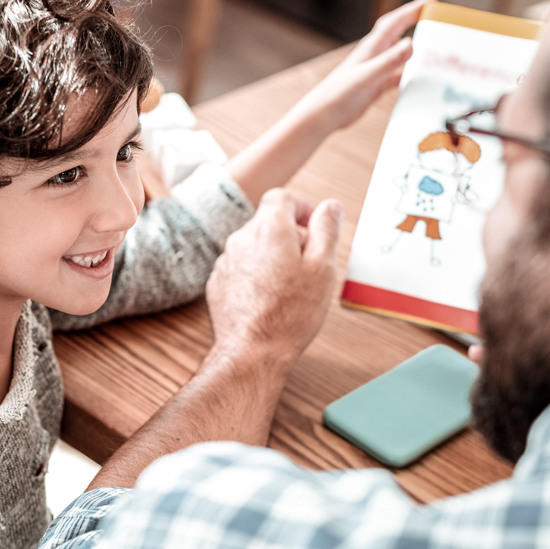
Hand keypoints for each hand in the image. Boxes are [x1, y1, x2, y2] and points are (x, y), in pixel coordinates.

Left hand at [205, 189, 343, 369]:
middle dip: (290, 236)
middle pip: (267, 222)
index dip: (302, 208)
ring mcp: (226, 261)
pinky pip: (241, 267)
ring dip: (272, 257)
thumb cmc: (290, 314)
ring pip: (254, 246)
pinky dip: (256, 275)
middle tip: (309, 264)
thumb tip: (331, 207)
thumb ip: (327, 230)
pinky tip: (270, 298)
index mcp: (269, 228)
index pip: (282, 197)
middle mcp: (242, 239)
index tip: (314, 227)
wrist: (253, 351)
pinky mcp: (218, 282)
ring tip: (290, 287)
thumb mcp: (323, 268)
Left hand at [299, 0, 436, 130]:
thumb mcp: (368, 76)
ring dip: (417, 52)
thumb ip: (389, 61)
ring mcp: (376, 71)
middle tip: (438, 21)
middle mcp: (375, 55)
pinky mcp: (376, 86)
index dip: (413, 9)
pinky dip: (410, 76)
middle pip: (400, 35)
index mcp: (372, 47)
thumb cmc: (339, 93)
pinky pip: (398, 77)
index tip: (431, 0)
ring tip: (436, 50)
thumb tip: (411, 43)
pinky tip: (421, 81)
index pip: (395, 22)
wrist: (324, 114)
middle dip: (417, 25)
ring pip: (401, 56)